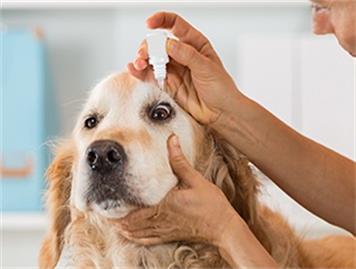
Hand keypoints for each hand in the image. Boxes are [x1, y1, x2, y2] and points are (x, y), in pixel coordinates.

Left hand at [112, 134, 240, 245]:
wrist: (223, 227)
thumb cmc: (211, 204)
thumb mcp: (195, 179)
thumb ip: (179, 161)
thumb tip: (171, 139)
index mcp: (163, 205)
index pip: (133, 210)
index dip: (116, 208)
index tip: (103, 201)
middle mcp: (160, 220)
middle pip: (129, 224)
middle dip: (113, 218)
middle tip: (100, 209)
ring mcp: (163, 231)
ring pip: (134, 233)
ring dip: (120, 227)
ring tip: (109, 220)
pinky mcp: (168, 236)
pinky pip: (146, 240)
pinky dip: (133, 237)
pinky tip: (127, 233)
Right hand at [128, 12, 244, 125]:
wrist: (221, 113)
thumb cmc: (221, 89)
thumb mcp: (207, 68)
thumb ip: (187, 55)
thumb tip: (168, 44)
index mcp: (194, 44)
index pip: (175, 25)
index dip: (161, 20)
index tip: (149, 23)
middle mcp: (182, 54)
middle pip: (158, 43)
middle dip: (148, 46)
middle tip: (146, 55)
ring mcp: (173, 70)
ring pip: (152, 59)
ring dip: (142, 60)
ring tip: (140, 64)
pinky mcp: (167, 84)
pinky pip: (150, 75)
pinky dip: (140, 73)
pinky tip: (134, 70)